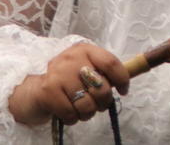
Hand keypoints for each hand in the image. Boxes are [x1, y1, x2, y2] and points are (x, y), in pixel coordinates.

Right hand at [9, 44, 129, 126]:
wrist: (32, 91)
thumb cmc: (66, 82)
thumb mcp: (85, 70)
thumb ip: (104, 72)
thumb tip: (137, 70)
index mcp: (84, 50)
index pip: (111, 63)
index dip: (122, 80)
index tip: (123, 90)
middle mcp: (72, 58)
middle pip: (102, 87)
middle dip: (103, 102)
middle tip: (97, 104)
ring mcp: (59, 73)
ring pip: (88, 105)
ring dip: (87, 114)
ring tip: (80, 109)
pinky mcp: (48, 91)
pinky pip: (72, 114)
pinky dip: (73, 119)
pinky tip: (68, 113)